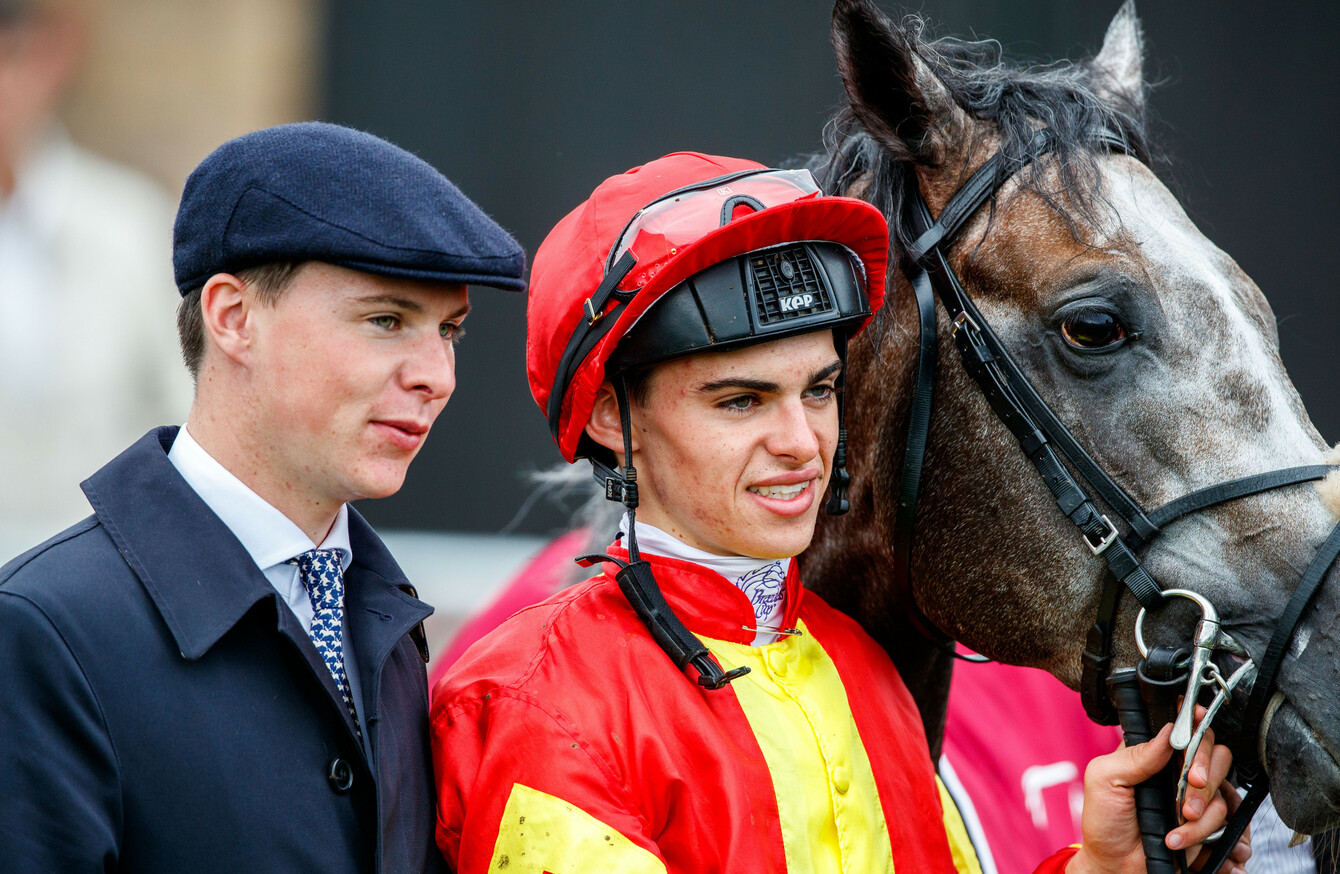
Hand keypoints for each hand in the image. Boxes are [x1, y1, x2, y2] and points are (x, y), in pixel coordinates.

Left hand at [1067, 719, 1250, 873]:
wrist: (1115, 868)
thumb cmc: (1104, 822)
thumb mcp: (1105, 780)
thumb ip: (1136, 755)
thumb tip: (1168, 731)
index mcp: (1154, 755)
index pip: (1187, 731)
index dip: (1199, 729)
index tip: (1198, 741)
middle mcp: (1180, 773)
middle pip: (1216, 758)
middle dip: (1205, 779)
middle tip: (1187, 804)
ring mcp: (1197, 800)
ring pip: (1223, 796)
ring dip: (1202, 822)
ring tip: (1174, 836)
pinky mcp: (1209, 827)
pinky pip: (1232, 826)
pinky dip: (1221, 839)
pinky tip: (1199, 847)